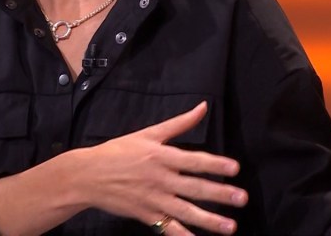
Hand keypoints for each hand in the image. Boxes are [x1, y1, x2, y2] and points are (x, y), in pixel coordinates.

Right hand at [81, 101, 247, 234]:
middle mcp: (161, 179)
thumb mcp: (148, 133)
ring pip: (186, 211)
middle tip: (242, 198)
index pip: (194, 160)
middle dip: (220, 194)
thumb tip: (203, 107)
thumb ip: (179, 123)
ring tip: (231, 227)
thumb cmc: (118, 151)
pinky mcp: (147, 216)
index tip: (235, 169)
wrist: (88, 175)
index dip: (215, 164)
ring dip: (210, 220)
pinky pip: (169, 229)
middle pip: (195, 187)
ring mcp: (154, 199)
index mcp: (162, 156)